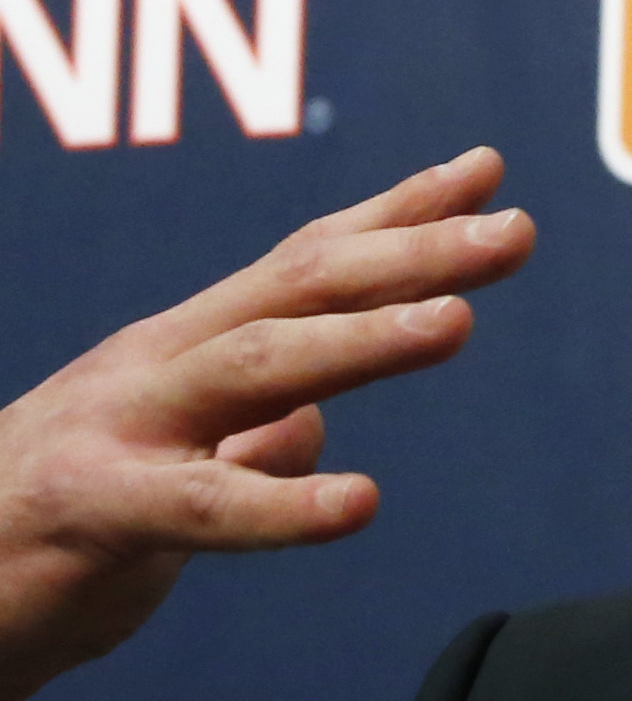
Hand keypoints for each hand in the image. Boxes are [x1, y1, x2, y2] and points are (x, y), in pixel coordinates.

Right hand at [0, 147, 533, 700]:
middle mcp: (156, 365)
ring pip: (257, 367)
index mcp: (184, 348)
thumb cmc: (48, 527)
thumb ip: (240, 438)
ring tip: (458, 323)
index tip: (490, 172)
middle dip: (414, 254)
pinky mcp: (90, 513)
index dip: (399, 213)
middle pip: (300, 289)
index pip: (304, 262)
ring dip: (364, 342)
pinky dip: (283, 504)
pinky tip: (357, 504)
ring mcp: (120, 430)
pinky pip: (200, 507)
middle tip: (514, 230)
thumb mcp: (165, 473)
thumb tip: (314, 420)